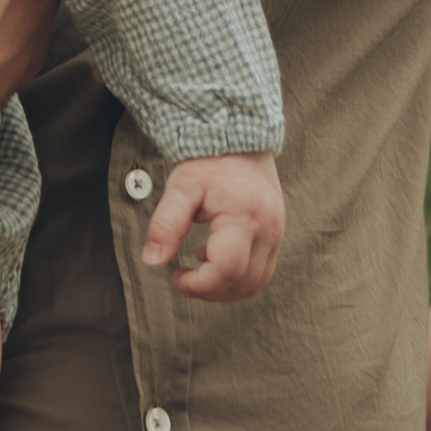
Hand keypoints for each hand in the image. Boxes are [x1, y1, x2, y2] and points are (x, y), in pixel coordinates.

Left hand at [140, 152, 283, 301]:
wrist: (241, 139)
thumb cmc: (211, 160)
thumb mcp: (182, 187)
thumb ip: (166, 224)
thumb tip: (153, 260)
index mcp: (243, 217)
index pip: (227, 270)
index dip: (199, 284)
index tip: (176, 277)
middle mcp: (267, 230)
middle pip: (243, 284)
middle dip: (210, 291)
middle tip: (183, 279)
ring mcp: (276, 233)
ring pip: (256, 283)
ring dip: (225, 288)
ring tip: (198, 270)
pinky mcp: (276, 234)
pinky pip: (261, 270)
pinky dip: (237, 276)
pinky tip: (214, 256)